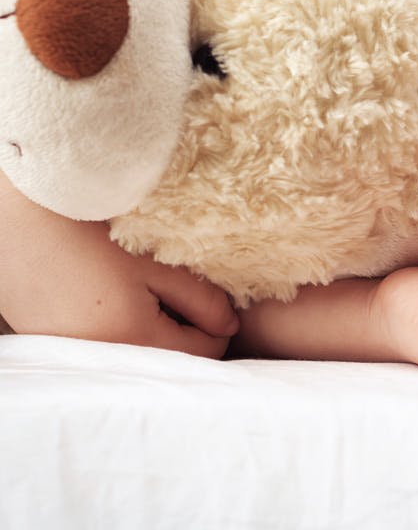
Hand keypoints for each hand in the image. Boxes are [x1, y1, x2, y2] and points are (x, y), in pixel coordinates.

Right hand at [0, 173, 237, 357]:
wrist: (18, 224)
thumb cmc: (91, 237)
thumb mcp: (156, 264)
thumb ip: (201, 299)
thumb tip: (230, 326)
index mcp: (135, 339)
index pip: (203, 353)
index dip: (219, 326)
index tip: (215, 298)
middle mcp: (105, 360)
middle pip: (171, 358)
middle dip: (188, 330)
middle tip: (182, 290)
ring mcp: (78, 357)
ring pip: (141, 354)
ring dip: (156, 330)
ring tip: (146, 290)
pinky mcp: (58, 347)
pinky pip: (109, 348)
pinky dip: (124, 330)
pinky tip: (115, 297)